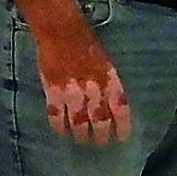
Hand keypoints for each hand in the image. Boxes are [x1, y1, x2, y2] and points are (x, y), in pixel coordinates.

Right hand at [35, 22, 132, 144]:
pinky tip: (63, 132)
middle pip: (100, 120)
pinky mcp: (53, 91)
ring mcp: (72, 91)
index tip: (123, 137)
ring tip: (83, 141)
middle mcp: (93, 88)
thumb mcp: (107, 63)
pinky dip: (60, 127)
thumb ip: (108, 83)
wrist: (62, 32)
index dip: (123, 125)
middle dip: (102, 135)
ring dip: (82, 135)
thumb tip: (112, 103)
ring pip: (79, 122)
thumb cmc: (87, 44)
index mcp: (110, 79)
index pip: (121, 108)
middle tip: (102, 143)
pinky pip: (56, 116)